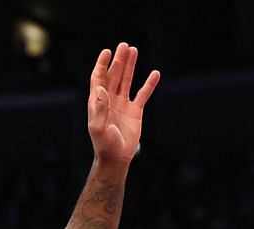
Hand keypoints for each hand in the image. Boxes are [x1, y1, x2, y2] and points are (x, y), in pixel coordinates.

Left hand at [86, 42, 160, 168]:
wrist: (116, 158)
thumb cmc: (104, 145)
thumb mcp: (98, 127)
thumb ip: (99, 108)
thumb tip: (101, 88)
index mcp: (98, 102)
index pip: (99, 78)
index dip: (102, 65)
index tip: (107, 52)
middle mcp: (109, 100)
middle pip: (114, 75)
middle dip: (118, 61)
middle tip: (124, 45)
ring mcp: (122, 104)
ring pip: (127, 81)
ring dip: (130, 66)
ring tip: (134, 50)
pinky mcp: (135, 111)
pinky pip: (143, 94)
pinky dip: (149, 84)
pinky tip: (155, 73)